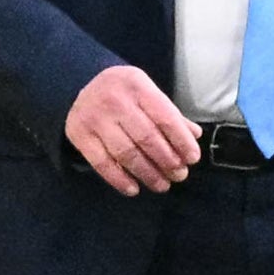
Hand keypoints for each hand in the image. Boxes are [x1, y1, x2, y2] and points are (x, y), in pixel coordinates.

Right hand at [66, 64, 199, 196]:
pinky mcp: (79, 135)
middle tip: (180, 175)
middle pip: (146, 138)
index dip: (181, 141)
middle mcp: (115, 100)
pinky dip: (119, 180)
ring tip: (162, 185)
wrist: (81, 85)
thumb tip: (194, 136)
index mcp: (138, 86)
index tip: (193, 159)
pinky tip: (134, 189)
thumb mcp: (148, 93)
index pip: (165, 117)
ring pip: (126, 153)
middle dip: (167, 161)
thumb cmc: (125, 93)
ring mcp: (94, 118)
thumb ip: (170, 114)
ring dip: (147, 173)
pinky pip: (101, 163)